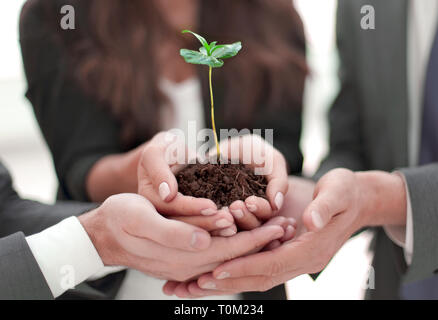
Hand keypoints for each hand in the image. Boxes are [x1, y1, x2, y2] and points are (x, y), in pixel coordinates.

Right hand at [79, 193, 286, 281]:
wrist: (104, 231)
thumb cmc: (122, 221)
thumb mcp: (143, 222)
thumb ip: (175, 235)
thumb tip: (205, 242)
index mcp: (184, 255)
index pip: (231, 249)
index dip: (257, 238)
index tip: (280, 224)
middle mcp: (192, 262)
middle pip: (237, 253)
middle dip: (264, 239)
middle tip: (288, 224)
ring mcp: (190, 259)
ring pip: (231, 252)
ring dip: (255, 240)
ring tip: (277, 226)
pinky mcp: (186, 253)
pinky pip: (219, 249)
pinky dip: (238, 241)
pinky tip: (249, 230)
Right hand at [138, 132, 237, 234]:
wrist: (173, 156)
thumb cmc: (165, 149)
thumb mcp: (156, 152)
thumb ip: (158, 170)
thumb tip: (168, 194)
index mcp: (147, 199)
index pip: (170, 207)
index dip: (191, 207)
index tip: (212, 206)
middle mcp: (157, 215)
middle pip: (182, 225)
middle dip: (206, 223)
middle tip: (229, 221)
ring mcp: (172, 221)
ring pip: (192, 232)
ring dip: (213, 231)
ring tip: (233, 227)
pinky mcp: (186, 223)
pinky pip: (200, 231)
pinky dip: (216, 232)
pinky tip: (233, 230)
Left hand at [164, 168, 405, 295]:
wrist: (354, 198)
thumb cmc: (346, 191)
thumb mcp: (339, 192)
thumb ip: (325, 206)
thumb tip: (310, 220)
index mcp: (311, 250)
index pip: (272, 264)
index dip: (243, 268)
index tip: (214, 272)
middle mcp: (297, 259)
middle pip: (257, 277)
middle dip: (223, 282)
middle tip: (187, 287)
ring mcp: (288, 256)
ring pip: (251, 274)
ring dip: (220, 280)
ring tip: (185, 285)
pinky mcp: (280, 248)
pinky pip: (252, 262)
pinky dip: (229, 266)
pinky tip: (204, 266)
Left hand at [211, 134, 288, 230]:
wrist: (231, 147)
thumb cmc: (257, 153)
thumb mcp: (273, 161)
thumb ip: (279, 181)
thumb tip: (277, 204)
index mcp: (265, 207)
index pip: (265, 214)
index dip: (259, 209)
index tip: (251, 201)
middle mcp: (248, 214)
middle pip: (248, 224)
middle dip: (243, 216)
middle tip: (235, 207)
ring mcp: (229, 213)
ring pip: (229, 225)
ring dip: (226, 218)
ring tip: (222, 208)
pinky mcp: (210, 208)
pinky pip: (209, 215)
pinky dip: (207, 214)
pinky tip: (205, 207)